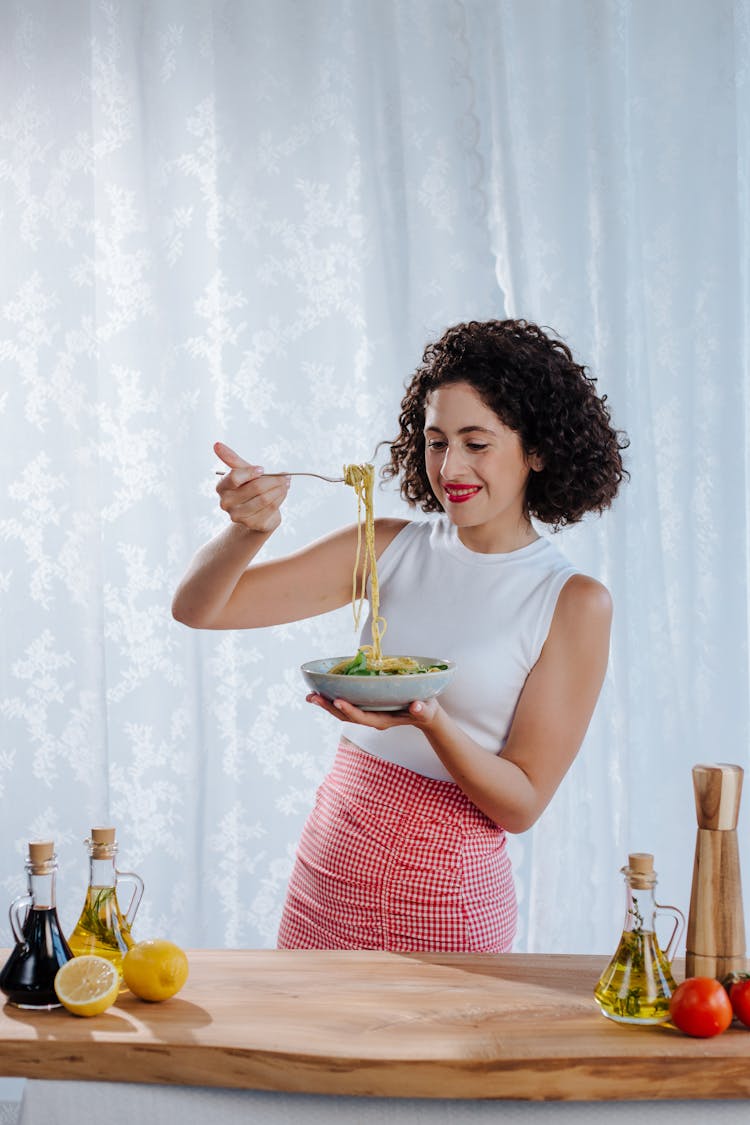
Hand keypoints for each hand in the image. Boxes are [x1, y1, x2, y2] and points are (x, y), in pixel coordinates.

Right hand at [214, 441, 289, 532]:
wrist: (255, 511)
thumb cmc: (248, 487)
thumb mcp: (242, 471)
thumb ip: (231, 458)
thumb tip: (216, 444)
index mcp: (222, 487)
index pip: (235, 477)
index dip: (251, 472)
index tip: (262, 469)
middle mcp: (226, 503)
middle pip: (255, 488)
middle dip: (274, 480)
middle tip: (286, 475)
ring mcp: (238, 516)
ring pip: (265, 499)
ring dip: (280, 489)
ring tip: (286, 483)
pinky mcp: (252, 525)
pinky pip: (271, 508)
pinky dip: (280, 498)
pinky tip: (283, 493)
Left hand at [305, 693, 441, 730]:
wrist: (424, 714)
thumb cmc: (426, 710)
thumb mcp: (427, 710)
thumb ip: (422, 710)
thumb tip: (417, 706)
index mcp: (383, 721)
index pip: (363, 717)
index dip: (350, 710)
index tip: (337, 700)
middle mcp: (372, 719)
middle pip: (346, 716)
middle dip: (329, 707)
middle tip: (312, 697)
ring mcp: (368, 714)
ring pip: (343, 712)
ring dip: (326, 704)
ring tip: (310, 696)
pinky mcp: (366, 708)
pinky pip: (347, 705)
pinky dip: (333, 699)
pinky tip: (323, 691)